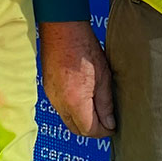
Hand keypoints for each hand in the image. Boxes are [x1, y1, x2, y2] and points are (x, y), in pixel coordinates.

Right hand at [38, 20, 114, 136]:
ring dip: (81, 119)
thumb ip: (105, 103)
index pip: (89, 130)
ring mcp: (52, 96)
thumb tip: (109, 123)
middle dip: (92, 129)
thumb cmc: (84, 47)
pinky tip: (83, 98)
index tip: (113, 126)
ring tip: (96, 108)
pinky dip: (72, 109)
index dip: (103, 131)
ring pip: (67, 119)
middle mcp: (60, 103)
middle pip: (76, 129)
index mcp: (75, 102)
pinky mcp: (48, 88)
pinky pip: (60, 107)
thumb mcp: (103, 76)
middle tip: (106, 121)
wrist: (62, 29)